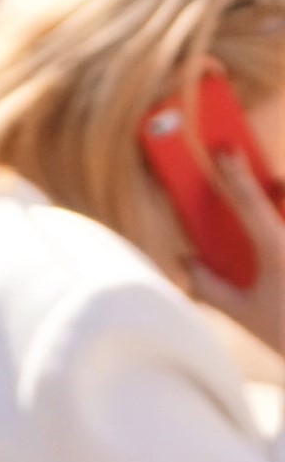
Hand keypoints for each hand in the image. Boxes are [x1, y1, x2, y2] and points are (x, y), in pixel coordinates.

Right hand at [188, 143, 284, 358]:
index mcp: (278, 251)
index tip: (224, 148)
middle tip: (262, 176)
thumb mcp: (241, 313)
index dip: (233, 173)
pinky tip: (272, 259)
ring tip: (273, 201)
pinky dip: (274, 236)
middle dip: (275, 186)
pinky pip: (282, 235)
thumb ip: (208, 285)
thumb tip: (186, 261)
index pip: (250, 202)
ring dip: (279, 203)